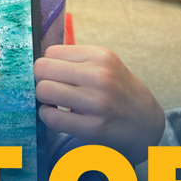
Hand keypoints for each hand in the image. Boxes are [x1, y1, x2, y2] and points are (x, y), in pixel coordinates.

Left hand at [34, 45, 164, 164]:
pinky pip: (49, 116)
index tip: (58, 76)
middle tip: (54, 89)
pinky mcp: (92, 127)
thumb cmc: (116, 90)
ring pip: (42, 91)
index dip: (50, 66)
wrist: (145, 122)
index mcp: (100, 56)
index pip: (50, 52)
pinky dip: (48, 116)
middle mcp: (100, 76)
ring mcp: (97, 102)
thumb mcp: (104, 64)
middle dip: (42, 80)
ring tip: (57, 102)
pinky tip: (61, 116)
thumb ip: (74, 60)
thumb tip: (35, 62)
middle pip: (42, 69)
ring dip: (44, 99)